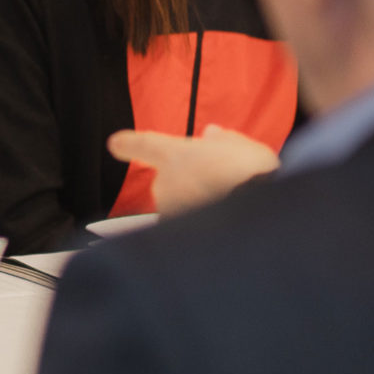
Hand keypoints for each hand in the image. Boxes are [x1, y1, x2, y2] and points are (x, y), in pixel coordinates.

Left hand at [107, 124, 279, 215]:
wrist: (257, 220)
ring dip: (196, 206)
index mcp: (175, 156)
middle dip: (190, 183)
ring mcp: (168, 213)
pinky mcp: (178, 239)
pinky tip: (225, 228)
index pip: (143, 145)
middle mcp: (164, 184)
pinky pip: (187, 229)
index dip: (130, 143)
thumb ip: (224, 141)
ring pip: (179, 206)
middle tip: (224, 184)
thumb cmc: (251, 178)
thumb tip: (212, 134)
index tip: (116, 143)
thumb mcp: (245, 149)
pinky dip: (201, 228)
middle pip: (170, 182)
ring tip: (230, 206)